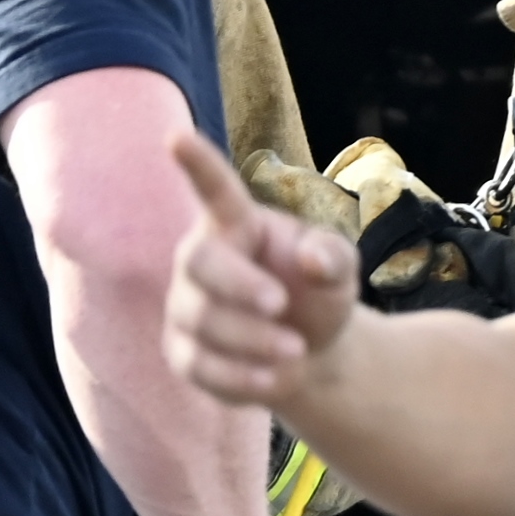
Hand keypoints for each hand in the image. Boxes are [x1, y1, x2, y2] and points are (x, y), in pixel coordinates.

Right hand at [165, 130, 359, 408]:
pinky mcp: (183, 353)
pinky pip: (200, 365)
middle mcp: (200, 258)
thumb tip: (310, 260)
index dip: (196, 164)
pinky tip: (275, 378)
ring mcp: (185, 305)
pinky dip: (241, 377)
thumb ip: (331, 255)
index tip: (176, 137)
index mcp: (237, 223)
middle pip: (199, 261)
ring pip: (201, 319)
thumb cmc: (317, 293)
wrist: (309, 354)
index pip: (213, 189)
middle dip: (239, 285)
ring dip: (254, 339)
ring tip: (297, 350)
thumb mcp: (338, 269)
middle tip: (281, 304)